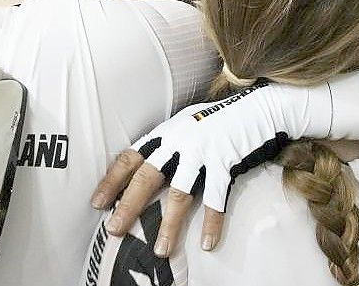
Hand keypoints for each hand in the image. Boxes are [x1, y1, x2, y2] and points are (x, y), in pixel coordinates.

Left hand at [91, 81, 331, 256]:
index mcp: (166, 132)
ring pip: (179, 193)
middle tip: (114, 229)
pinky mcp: (226, 161)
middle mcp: (179, 141)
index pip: (130, 157)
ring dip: (168, 224)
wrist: (261, 108)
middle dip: (129, 206)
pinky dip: (212, 222)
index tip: (97, 202)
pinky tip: (208, 243)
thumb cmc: (224, 119)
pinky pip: (216, 198)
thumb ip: (170, 143)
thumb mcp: (189, 124)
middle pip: (147, 177)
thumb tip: (151, 167)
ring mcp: (203, 151)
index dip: (112, 181)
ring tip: (160, 250)